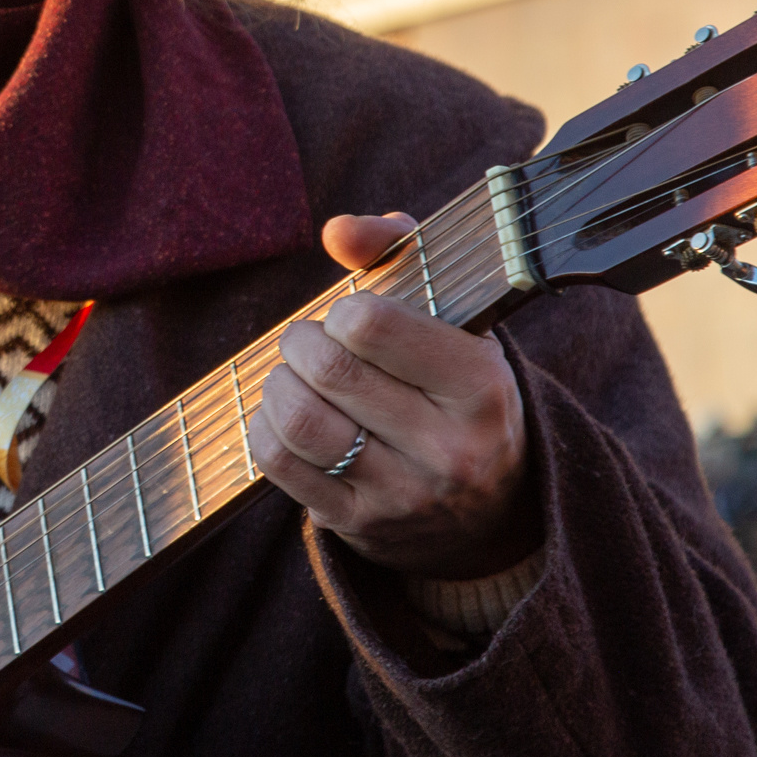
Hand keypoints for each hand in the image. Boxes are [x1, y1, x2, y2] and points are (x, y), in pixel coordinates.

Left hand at [250, 213, 540, 579]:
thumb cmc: (454, 386)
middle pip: (329, 370)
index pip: (373, 326)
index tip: (350, 316)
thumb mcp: (453, 317)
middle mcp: (449, 449)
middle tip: (308, 342)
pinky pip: (279, 464)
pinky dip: (265, 426)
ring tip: (294, 376)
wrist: (490, 510)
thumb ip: (399, 253)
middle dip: (301, 342)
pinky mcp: (359, 525)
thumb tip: (337, 230)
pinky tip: (285, 416)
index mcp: (481, 386)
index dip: (344, 310)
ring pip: (299, 420)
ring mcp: (404, 495)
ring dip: (278, 383)